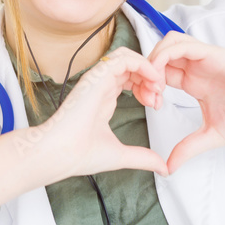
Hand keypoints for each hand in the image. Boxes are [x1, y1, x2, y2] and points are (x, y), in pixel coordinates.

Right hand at [37, 47, 169, 177]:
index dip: (147, 86)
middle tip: (159, 94)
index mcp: (104, 98)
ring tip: (157, 85)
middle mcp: (101, 86)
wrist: (61, 154)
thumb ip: (143, 157)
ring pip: (127, 57)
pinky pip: (122, 58)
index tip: (156, 105)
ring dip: (147, 67)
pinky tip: (152, 79)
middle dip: (151, 77)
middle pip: (131, 66)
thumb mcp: (121, 154)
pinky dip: (142, 64)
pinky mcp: (97, 77)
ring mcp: (98, 80)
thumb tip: (163, 168)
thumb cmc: (80, 154)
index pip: (129, 79)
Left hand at [148, 32, 224, 173]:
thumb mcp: (211, 136)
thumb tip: (169, 167)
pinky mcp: (213, 54)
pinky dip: (165, 57)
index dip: (148, 85)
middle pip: (160, 55)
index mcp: (194, 81)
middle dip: (146, 72)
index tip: (149, 105)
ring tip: (154, 87)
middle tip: (147, 96)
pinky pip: (182, 45)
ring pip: (168, 43)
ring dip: (154, 61)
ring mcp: (204, 58)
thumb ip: (188, 148)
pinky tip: (163, 79)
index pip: (161, 73)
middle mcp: (197, 67)